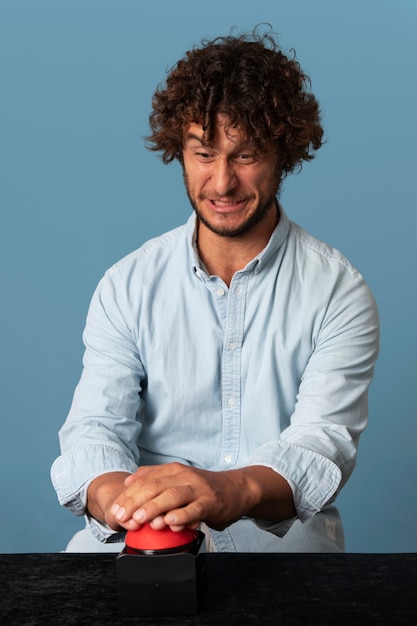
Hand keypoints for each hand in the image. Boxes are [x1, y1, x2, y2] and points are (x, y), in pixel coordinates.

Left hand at [108, 462, 294, 531]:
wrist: (236, 488)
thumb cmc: (203, 488)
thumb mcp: (178, 478)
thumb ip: (155, 478)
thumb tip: (128, 481)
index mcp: (173, 470)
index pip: (145, 479)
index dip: (128, 495)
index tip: (116, 509)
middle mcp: (184, 475)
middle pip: (155, 486)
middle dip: (135, 503)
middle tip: (123, 517)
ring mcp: (198, 488)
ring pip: (172, 495)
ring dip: (154, 508)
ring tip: (140, 520)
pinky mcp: (211, 502)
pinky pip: (195, 508)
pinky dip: (181, 516)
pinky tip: (170, 522)